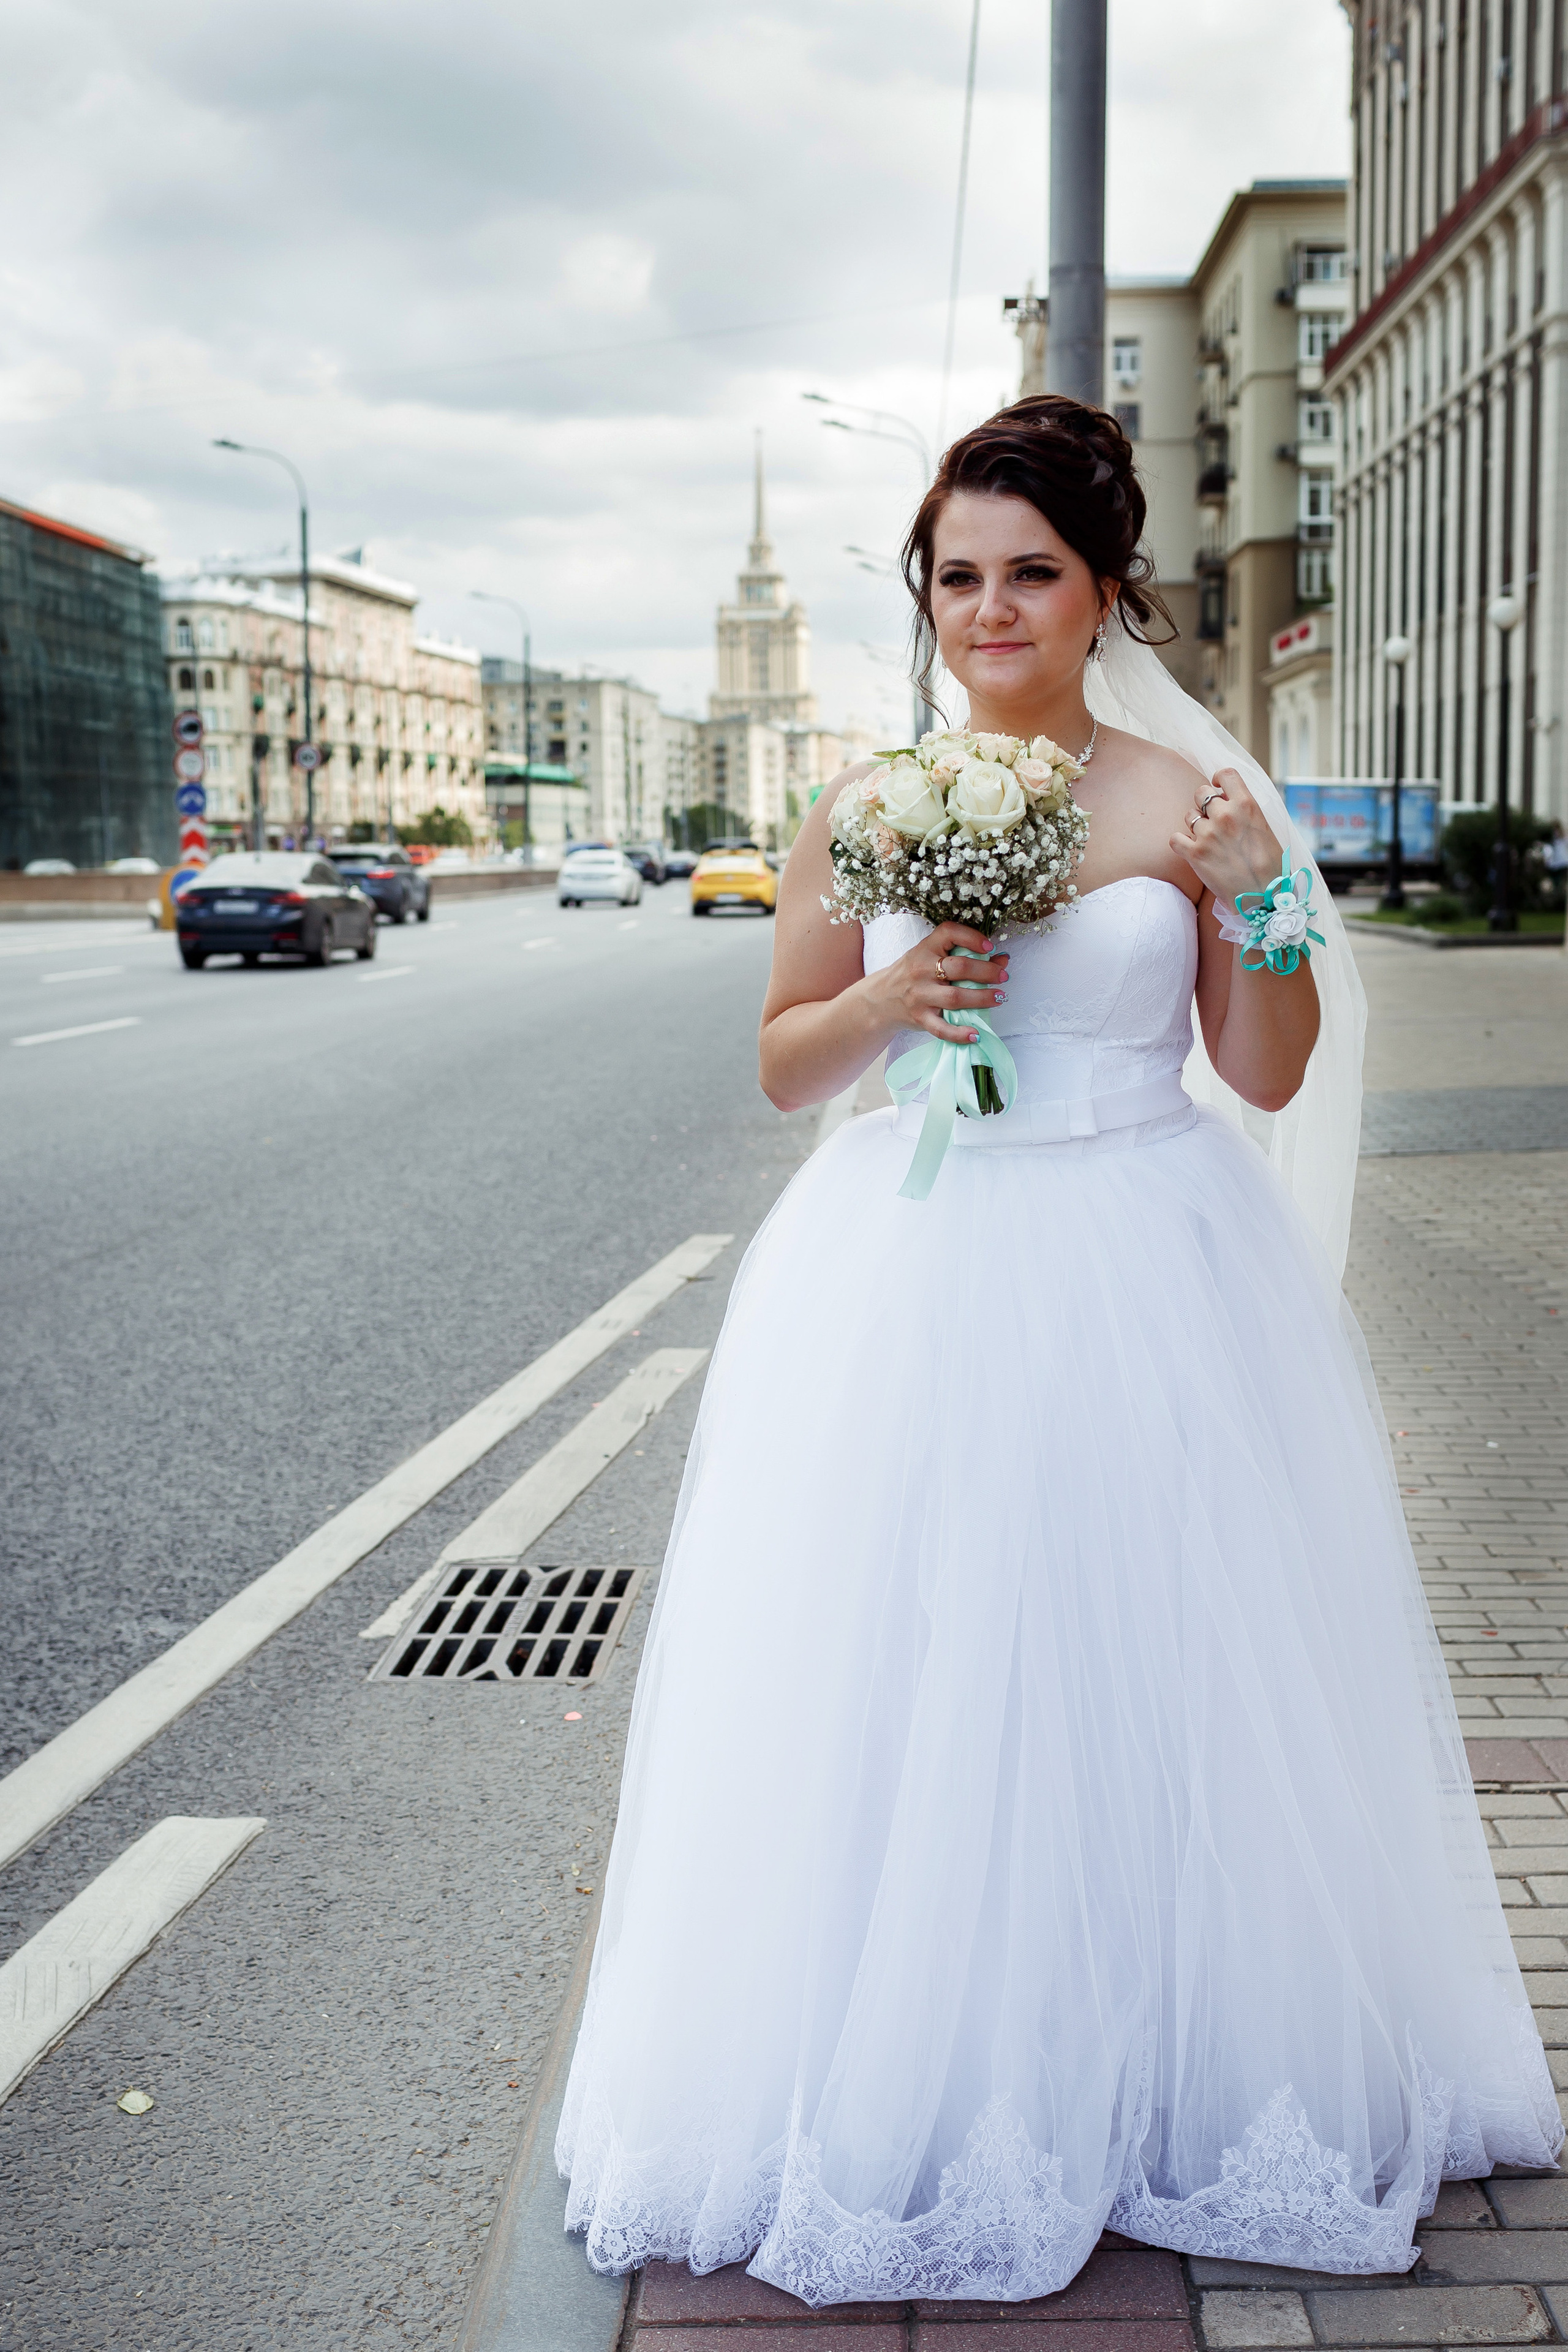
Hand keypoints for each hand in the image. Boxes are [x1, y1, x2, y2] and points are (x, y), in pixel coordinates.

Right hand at [863, 920, 1007, 1044]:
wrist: (882, 998)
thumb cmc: (914, 974)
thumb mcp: (932, 957)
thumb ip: (965, 955)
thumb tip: (1002, 958)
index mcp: (925, 948)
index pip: (949, 933)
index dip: (972, 938)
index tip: (990, 947)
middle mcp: (921, 969)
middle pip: (960, 968)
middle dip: (987, 972)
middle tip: (1003, 976)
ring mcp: (920, 995)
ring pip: (955, 997)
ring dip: (982, 998)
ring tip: (999, 998)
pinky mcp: (920, 1018)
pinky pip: (941, 1029)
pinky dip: (959, 1034)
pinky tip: (975, 1034)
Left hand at [1169, 768, 1282, 906]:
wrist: (1263, 896)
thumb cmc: (1270, 864)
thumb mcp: (1264, 827)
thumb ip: (1245, 810)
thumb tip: (1228, 800)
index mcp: (1247, 804)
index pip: (1226, 774)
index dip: (1218, 778)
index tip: (1218, 787)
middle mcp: (1225, 815)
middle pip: (1201, 793)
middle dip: (1205, 804)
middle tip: (1213, 819)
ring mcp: (1208, 833)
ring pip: (1189, 816)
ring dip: (1195, 825)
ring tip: (1208, 841)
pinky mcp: (1194, 853)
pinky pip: (1174, 838)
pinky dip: (1180, 843)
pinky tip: (1191, 850)